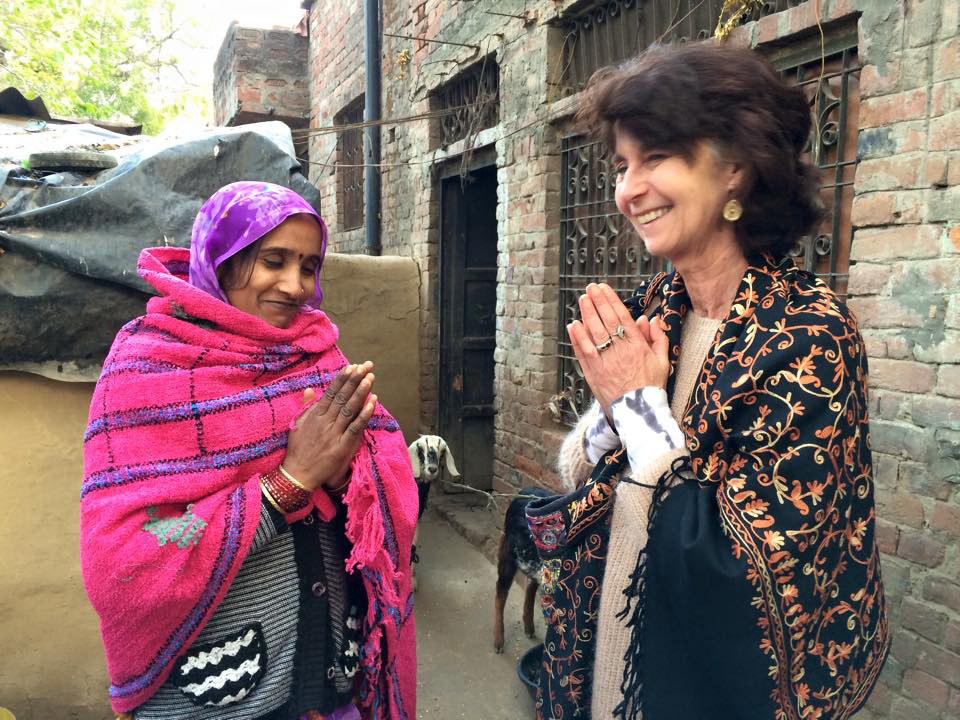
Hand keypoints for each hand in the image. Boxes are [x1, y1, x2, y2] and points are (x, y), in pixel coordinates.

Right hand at [282, 362, 376, 491]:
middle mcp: (324, 421)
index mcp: (314, 415)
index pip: (331, 392)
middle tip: (366, 365)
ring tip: (370, 378)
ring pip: (349, 408)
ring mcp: (334, 433)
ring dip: (361, 392)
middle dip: (355, 380)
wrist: (298, 474)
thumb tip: (310, 389)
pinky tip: (373, 402)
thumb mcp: (298, 424)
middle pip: (342, 397)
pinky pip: (355, 427)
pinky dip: (364, 414)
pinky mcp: (342, 446)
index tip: (352, 366)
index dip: (342, 379)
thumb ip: (306, 406)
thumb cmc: (298, 449)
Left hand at [567, 283, 669, 414]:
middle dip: (598, 302)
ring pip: (594, 334)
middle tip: (590, 288)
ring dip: (587, 315)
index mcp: (638, 346)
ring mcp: (605, 362)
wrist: (638, 413)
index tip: (604, 288)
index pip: (622, 317)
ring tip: (583, 300)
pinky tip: (573, 325)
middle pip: (606, 321)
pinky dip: (577, 338)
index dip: (612, 301)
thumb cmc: (651, 386)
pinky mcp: (593, 373)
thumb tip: (650, 319)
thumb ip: (658, 338)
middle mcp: (620, 351)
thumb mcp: (663, 361)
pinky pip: (584, 352)